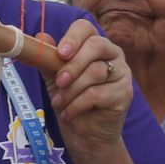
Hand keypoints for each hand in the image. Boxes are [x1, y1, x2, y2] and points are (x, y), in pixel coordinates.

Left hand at [47, 22, 131, 152]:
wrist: (85, 134)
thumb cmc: (70, 100)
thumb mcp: (54, 78)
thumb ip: (48, 58)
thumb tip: (39, 37)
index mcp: (95, 44)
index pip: (86, 28)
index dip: (73, 38)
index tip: (61, 53)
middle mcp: (113, 54)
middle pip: (96, 46)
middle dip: (73, 65)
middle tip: (59, 82)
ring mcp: (122, 73)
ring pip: (96, 72)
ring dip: (71, 90)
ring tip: (58, 103)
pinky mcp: (125, 93)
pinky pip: (98, 94)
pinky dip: (78, 104)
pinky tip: (68, 114)